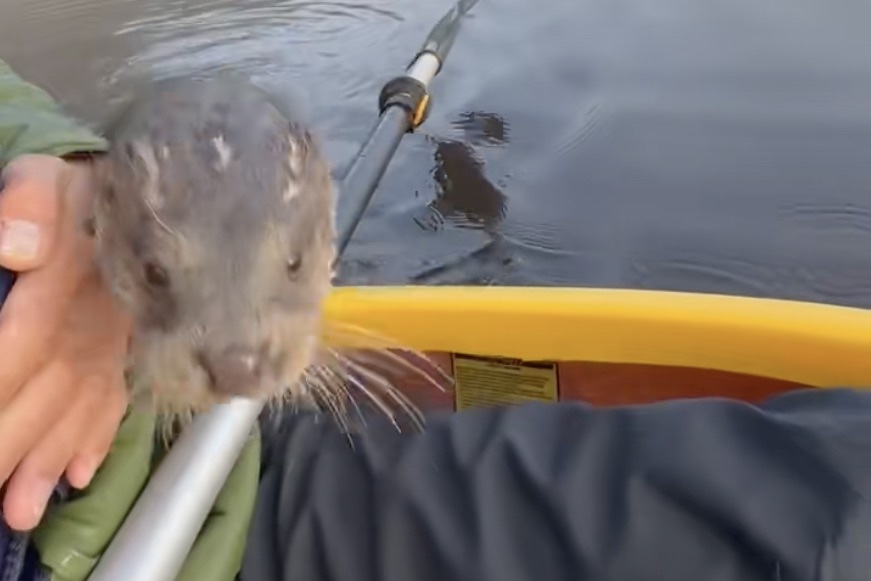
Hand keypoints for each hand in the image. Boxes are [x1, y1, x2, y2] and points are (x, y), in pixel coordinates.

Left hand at [0, 154, 131, 530]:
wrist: (163, 195)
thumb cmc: (88, 187)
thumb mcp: (49, 175)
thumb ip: (31, 201)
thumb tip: (14, 251)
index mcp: (72, 278)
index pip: (24, 338)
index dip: (0, 382)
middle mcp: (95, 321)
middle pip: (49, 391)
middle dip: (17, 448)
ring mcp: (116, 340)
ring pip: (82, 406)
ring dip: (53, 460)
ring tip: (25, 511)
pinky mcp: (130, 348)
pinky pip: (117, 397)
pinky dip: (98, 439)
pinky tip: (81, 474)